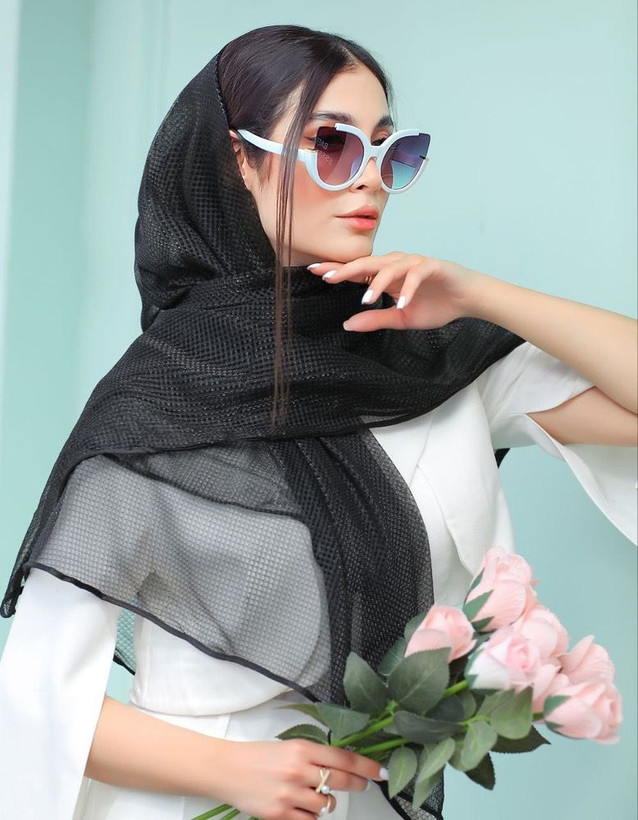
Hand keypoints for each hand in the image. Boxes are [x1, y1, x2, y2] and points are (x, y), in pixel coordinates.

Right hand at [210, 738, 385, 819]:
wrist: (227, 769)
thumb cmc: (258, 756)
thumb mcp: (288, 747)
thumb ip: (312, 756)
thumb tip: (340, 766)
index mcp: (301, 749)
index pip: (343, 758)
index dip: (366, 766)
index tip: (380, 772)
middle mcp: (298, 770)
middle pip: (340, 781)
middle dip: (357, 784)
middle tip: (364, 785)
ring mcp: (290, 794)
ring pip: (326, 805)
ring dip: (326, 803)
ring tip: (314, 795)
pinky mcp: (280, 814)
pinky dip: (311, 817)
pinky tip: (302, 808)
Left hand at [308, 252, 485, 331]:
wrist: (467, 300)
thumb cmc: (435, 305)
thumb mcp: (400, 318)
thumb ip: (375, 319)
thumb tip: (347, 325)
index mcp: (387, 275)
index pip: (357, 270)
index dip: (337, 270)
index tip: (315, 272)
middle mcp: (397, 264)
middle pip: (367, 263)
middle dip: (346, 269)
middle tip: (328, 277)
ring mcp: (414, 263)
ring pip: (390, 267)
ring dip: (377, 283)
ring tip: (366, 299)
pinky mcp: (432, 266)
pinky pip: (416, 275)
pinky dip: (408, 288)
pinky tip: (402, 302)